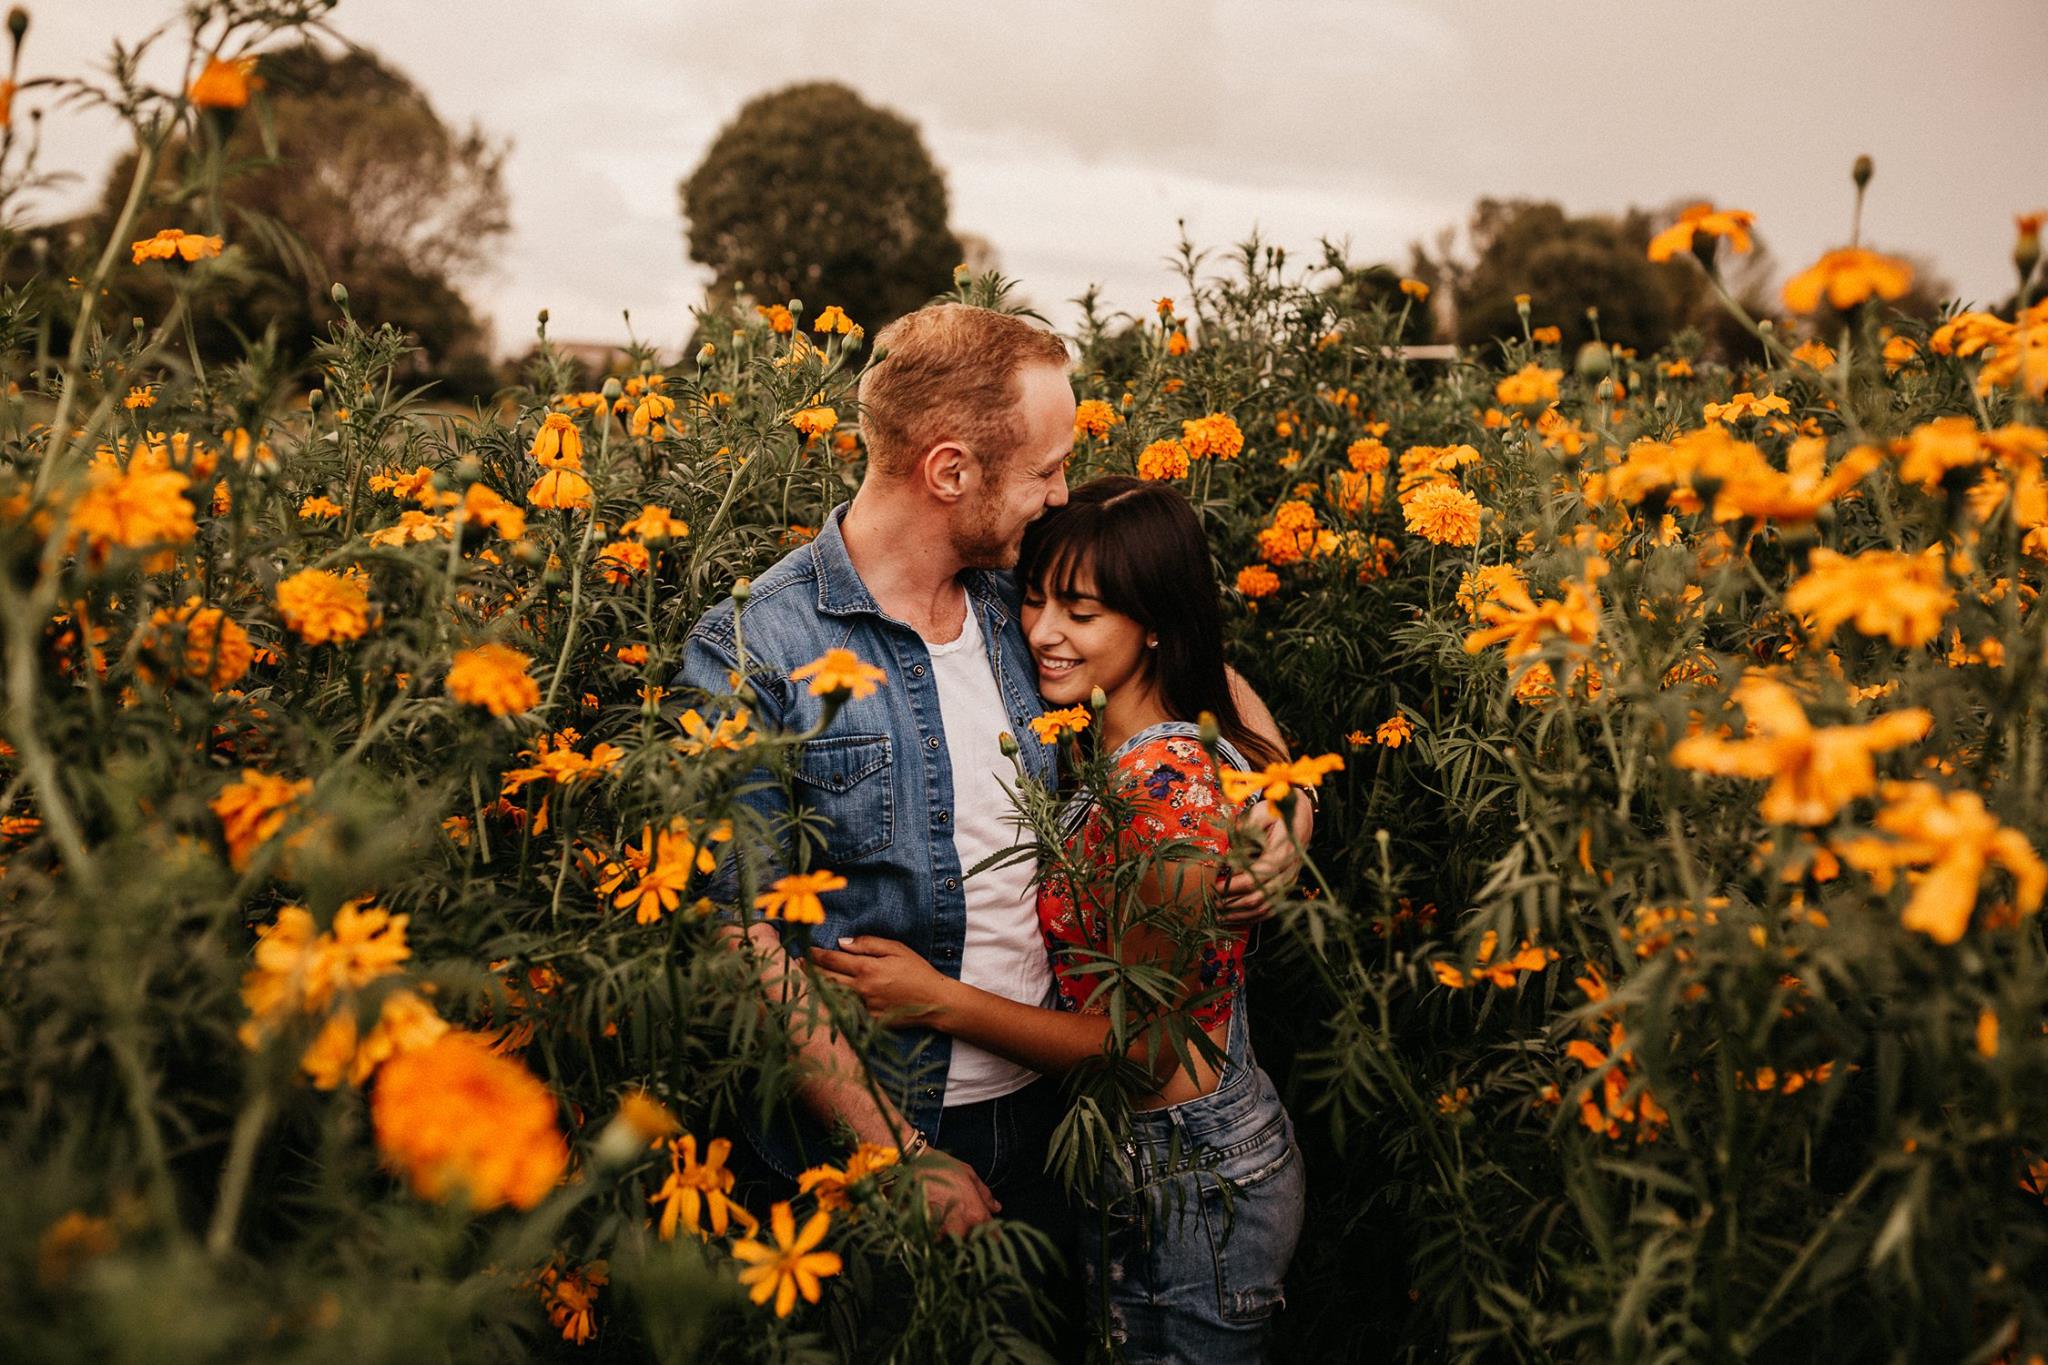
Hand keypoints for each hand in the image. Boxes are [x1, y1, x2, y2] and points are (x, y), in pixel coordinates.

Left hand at [809, 936, 954, 1022]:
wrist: (935, 1002)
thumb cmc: (917, 971)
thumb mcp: (896, 949)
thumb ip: (868, 943)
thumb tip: (842, 942)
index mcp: (867, 968)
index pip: (832, 959)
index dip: (815, 954)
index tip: (805, 950)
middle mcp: (861, 989)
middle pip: (825, 979)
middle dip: (809, 971)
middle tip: (796, 965)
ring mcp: (863, 1008)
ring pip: (830, 998)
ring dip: (815, 989)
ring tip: (803, 983)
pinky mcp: (868, 1022)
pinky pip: (844, 1014)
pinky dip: (832, 1007)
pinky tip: (823, 1002)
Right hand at [914, 1148, 999, 1238]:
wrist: (908, 1168)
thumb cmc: (940, 1168)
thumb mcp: (968, 1174)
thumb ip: (984, 1194)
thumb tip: (996, 1208)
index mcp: (974, 1213)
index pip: (991, 1235)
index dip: (993, 1236)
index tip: (993, 1236)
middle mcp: (960, 1227)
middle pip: (971, 1242)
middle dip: (971, 1237)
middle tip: (966, 1225)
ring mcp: (941, 1233)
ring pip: (953, 1243)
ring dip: (953, 1237)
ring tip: (948, 1221)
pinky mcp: (924, 1234)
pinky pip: (936, 1240)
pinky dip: (937, 1235)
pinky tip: (935, 1222)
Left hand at [1219, 794, 1312, 925]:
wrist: (1300, 815)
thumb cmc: (1275, 813)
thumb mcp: (1258, 814)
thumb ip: (1243, 834)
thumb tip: (1227, 858)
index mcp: (1283, 852)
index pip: (1256, 876)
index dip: (1233, 884)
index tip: (1214, 885)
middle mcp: (1289, 871)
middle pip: (1260, 896)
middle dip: (1233, 902)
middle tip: (1212, 902)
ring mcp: (1290, 881)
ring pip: (1266, 907)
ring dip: (1242, 914)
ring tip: (1220, 915)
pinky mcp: (1287, 887)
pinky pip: (1272, 909)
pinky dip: (1253, 917)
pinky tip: (1236, 917)